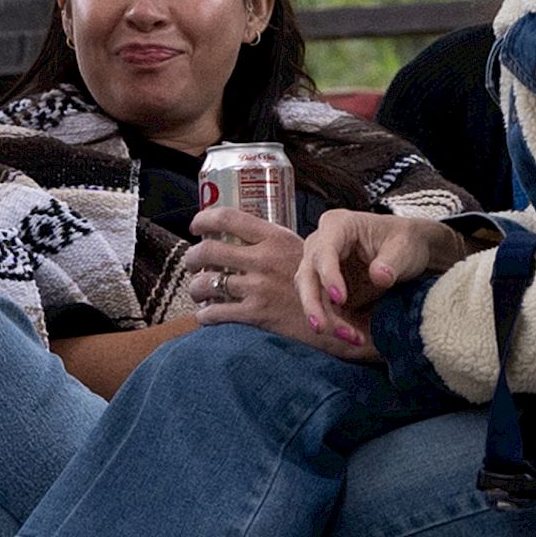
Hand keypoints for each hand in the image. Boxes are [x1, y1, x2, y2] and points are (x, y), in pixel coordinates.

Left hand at [186, 207, 372, 360]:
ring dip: (196, 289)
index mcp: (274, 237)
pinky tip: (206, 315)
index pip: (227, 217)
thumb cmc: (322, 283)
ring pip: (206, 284)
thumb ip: (271, 243)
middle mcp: (263, 259)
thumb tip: (238, 235)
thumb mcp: (300, 250)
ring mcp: (259, 287)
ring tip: (198, 292)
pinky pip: (215, 313)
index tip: (195, 227)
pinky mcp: (257, 314)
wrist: (343, 318)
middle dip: (192, 259)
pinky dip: (205, 315)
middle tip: (192, 265)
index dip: (204, 219)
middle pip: (208, 251)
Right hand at [293, 209, 472, 358]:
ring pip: (311, 295)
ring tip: (352, 337)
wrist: (408, 252)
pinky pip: (325, 308)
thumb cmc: (405, 241)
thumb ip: (392, 261)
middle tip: (322, 327)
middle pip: (307, 275)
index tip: (338, 298)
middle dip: (313, 303)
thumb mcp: (404, 247)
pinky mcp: (327, 288)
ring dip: (327, 318)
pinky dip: (337, 324)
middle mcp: (321, 245)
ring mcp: (321, 268)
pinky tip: (355, 336)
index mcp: (337, 226)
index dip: (328, 274)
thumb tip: (379, 276)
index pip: (323, 251)